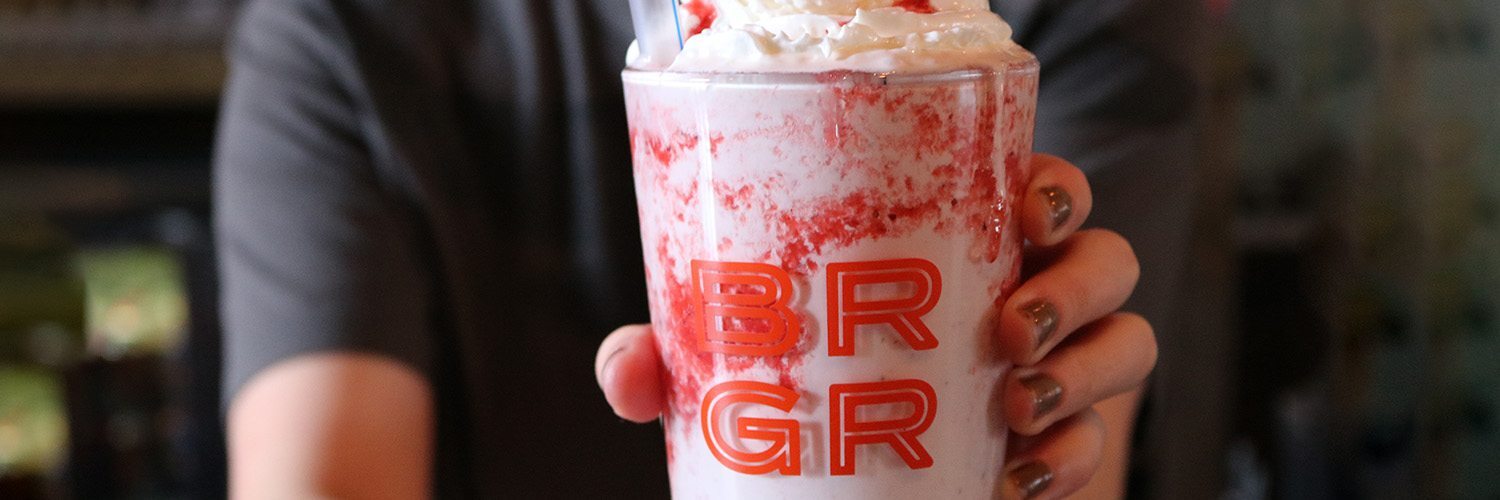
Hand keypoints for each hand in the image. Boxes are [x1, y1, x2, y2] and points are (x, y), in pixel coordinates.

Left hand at [595, 154, 1154, 498]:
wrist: (852, 491)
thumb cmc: (803, 392)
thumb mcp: (739, 367)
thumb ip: (681, 360)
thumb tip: (630, 372)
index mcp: (961, 247)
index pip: (1038, 190)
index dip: (1053, 189)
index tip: (1021, 210)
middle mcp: (1024, 294)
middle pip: (1104, 259)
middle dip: (1074, 287)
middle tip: (1008, 330)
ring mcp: (1056, 368)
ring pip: (1127, 341)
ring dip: (1086, 370)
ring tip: (1014, 406)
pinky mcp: (1065, 441)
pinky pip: (1103, 439)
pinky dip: (1074, 456)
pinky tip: (1017, 474)